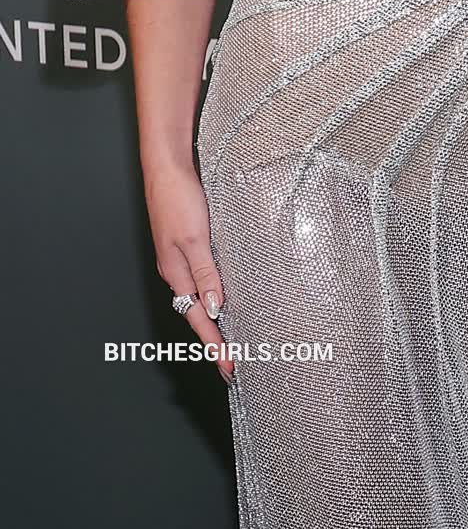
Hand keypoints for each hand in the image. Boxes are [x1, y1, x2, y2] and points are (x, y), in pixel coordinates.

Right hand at [144, 157, 233, 381]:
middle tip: (232, 362)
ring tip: (232, 338)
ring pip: (199, 297)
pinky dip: (214, 293)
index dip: (214, 344)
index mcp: (176, 274)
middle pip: (197, 314)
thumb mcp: (195, 238)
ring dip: (215, 319)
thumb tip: (214, 308)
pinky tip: (225, 294)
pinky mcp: (188, 244)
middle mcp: (177, 271)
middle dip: (214, 340)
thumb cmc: (178, 199)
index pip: (198, 319)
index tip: (228, 367)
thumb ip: (205, 273)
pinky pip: (202, 278)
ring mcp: (181, 258)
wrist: (167, 168)